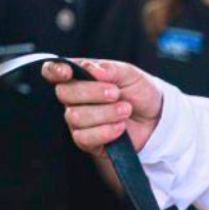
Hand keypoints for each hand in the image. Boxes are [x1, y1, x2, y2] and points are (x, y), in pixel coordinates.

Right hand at [42, 59, 163, 165]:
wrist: (156, 119)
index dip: (54, 71)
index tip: (67, 73)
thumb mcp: (130, 74)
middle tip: (116, 93)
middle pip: (63, 93)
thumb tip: (92, 69)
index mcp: (79, 76)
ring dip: (105, 113)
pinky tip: (120, 127)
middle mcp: (73, 98)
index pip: (52, 71)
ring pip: (75, 116)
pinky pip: (84, 137)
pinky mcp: (86, 140)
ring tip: (125, 110)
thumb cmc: (139, 92)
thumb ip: (110, 69)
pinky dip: (106, 131)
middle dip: (92, 93)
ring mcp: (77, 119)